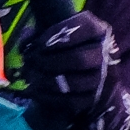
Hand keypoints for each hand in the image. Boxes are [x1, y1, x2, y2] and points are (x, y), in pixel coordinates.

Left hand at [20, 13, 114, 129]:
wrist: (85, 70)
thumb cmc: (66, 44)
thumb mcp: (59, 30)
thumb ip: (44, 28)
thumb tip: (26, 43)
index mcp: (98, 31)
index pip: (85, 29)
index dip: (59, 35)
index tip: (38, 43)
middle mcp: (104, 54)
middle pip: (79, 59)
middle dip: (50, 61)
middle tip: (31, 61)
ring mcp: (102, 79)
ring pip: (75, 82)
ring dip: (47, 80)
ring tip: (30, 76)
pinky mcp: (93, 98)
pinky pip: (71, 101)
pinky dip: (49, 97)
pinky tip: (35, 91)